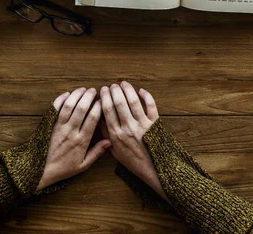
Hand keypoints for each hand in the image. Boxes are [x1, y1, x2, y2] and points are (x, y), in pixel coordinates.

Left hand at [37, 87, 110, 191]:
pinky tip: (67, 94)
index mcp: (81, 140)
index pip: (93, 118)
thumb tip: (110, 141)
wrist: (41, 171)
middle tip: (94, 90)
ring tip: (83, 89)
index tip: (103, 101)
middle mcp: (70, 131)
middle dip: (89, 97)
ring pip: (68, 106)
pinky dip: (60, 99)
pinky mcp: (50, 125)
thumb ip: (97, 152)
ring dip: (76, 95)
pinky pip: (55, 109)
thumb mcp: (83, 165)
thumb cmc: (64, 168)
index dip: (99, 107)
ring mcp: (59, 127)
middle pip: (81, 108)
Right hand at [100, 81, 166, 200]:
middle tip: (112, 85)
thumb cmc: (132, 160)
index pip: (107, 110)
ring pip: (133, 101)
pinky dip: (146, 96)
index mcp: (117, 135)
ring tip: (124, 83)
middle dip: (114, 91)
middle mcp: (129, 128)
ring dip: (128, 89)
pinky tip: (141, 90)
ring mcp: (142, 125)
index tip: (103, 90)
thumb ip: (106, 135)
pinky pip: (151, 105)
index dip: (104, 97)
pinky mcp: (154, 123)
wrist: (153, 169)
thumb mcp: (115, 151)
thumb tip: (98, 120)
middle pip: (119, 103)